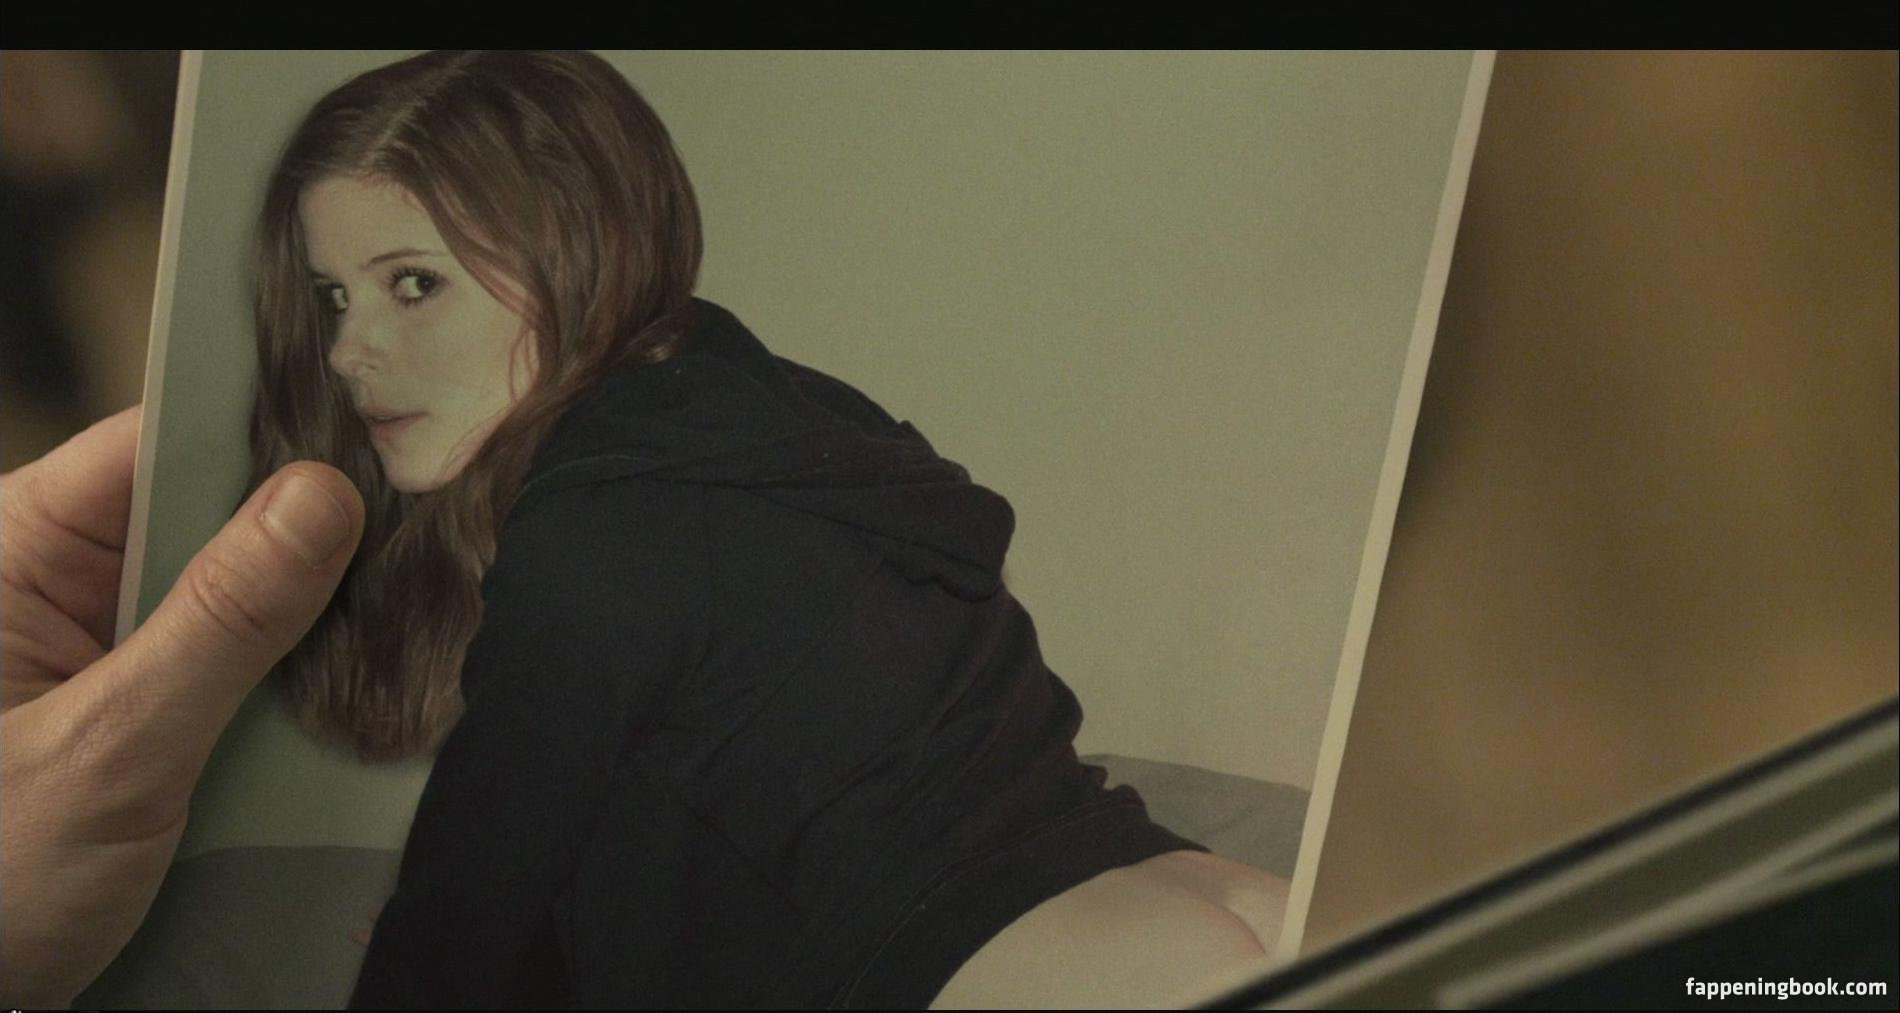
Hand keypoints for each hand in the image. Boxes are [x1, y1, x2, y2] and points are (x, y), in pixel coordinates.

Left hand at [0, 406, 364, 1006]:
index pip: (160, 442)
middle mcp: (55, 578)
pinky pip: (231, 659)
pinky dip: (287, 676)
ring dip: (306, 617)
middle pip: (209, 511)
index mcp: (14, 549)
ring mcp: (98, 644)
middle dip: (309, 536)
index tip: (388, 437)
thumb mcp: (109, 751)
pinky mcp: (136, 705)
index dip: (272, 435)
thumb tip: (322, 498)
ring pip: (233, 589)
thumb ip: (219, 622)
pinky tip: (349, 689)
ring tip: (400, 620)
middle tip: (422, 542)